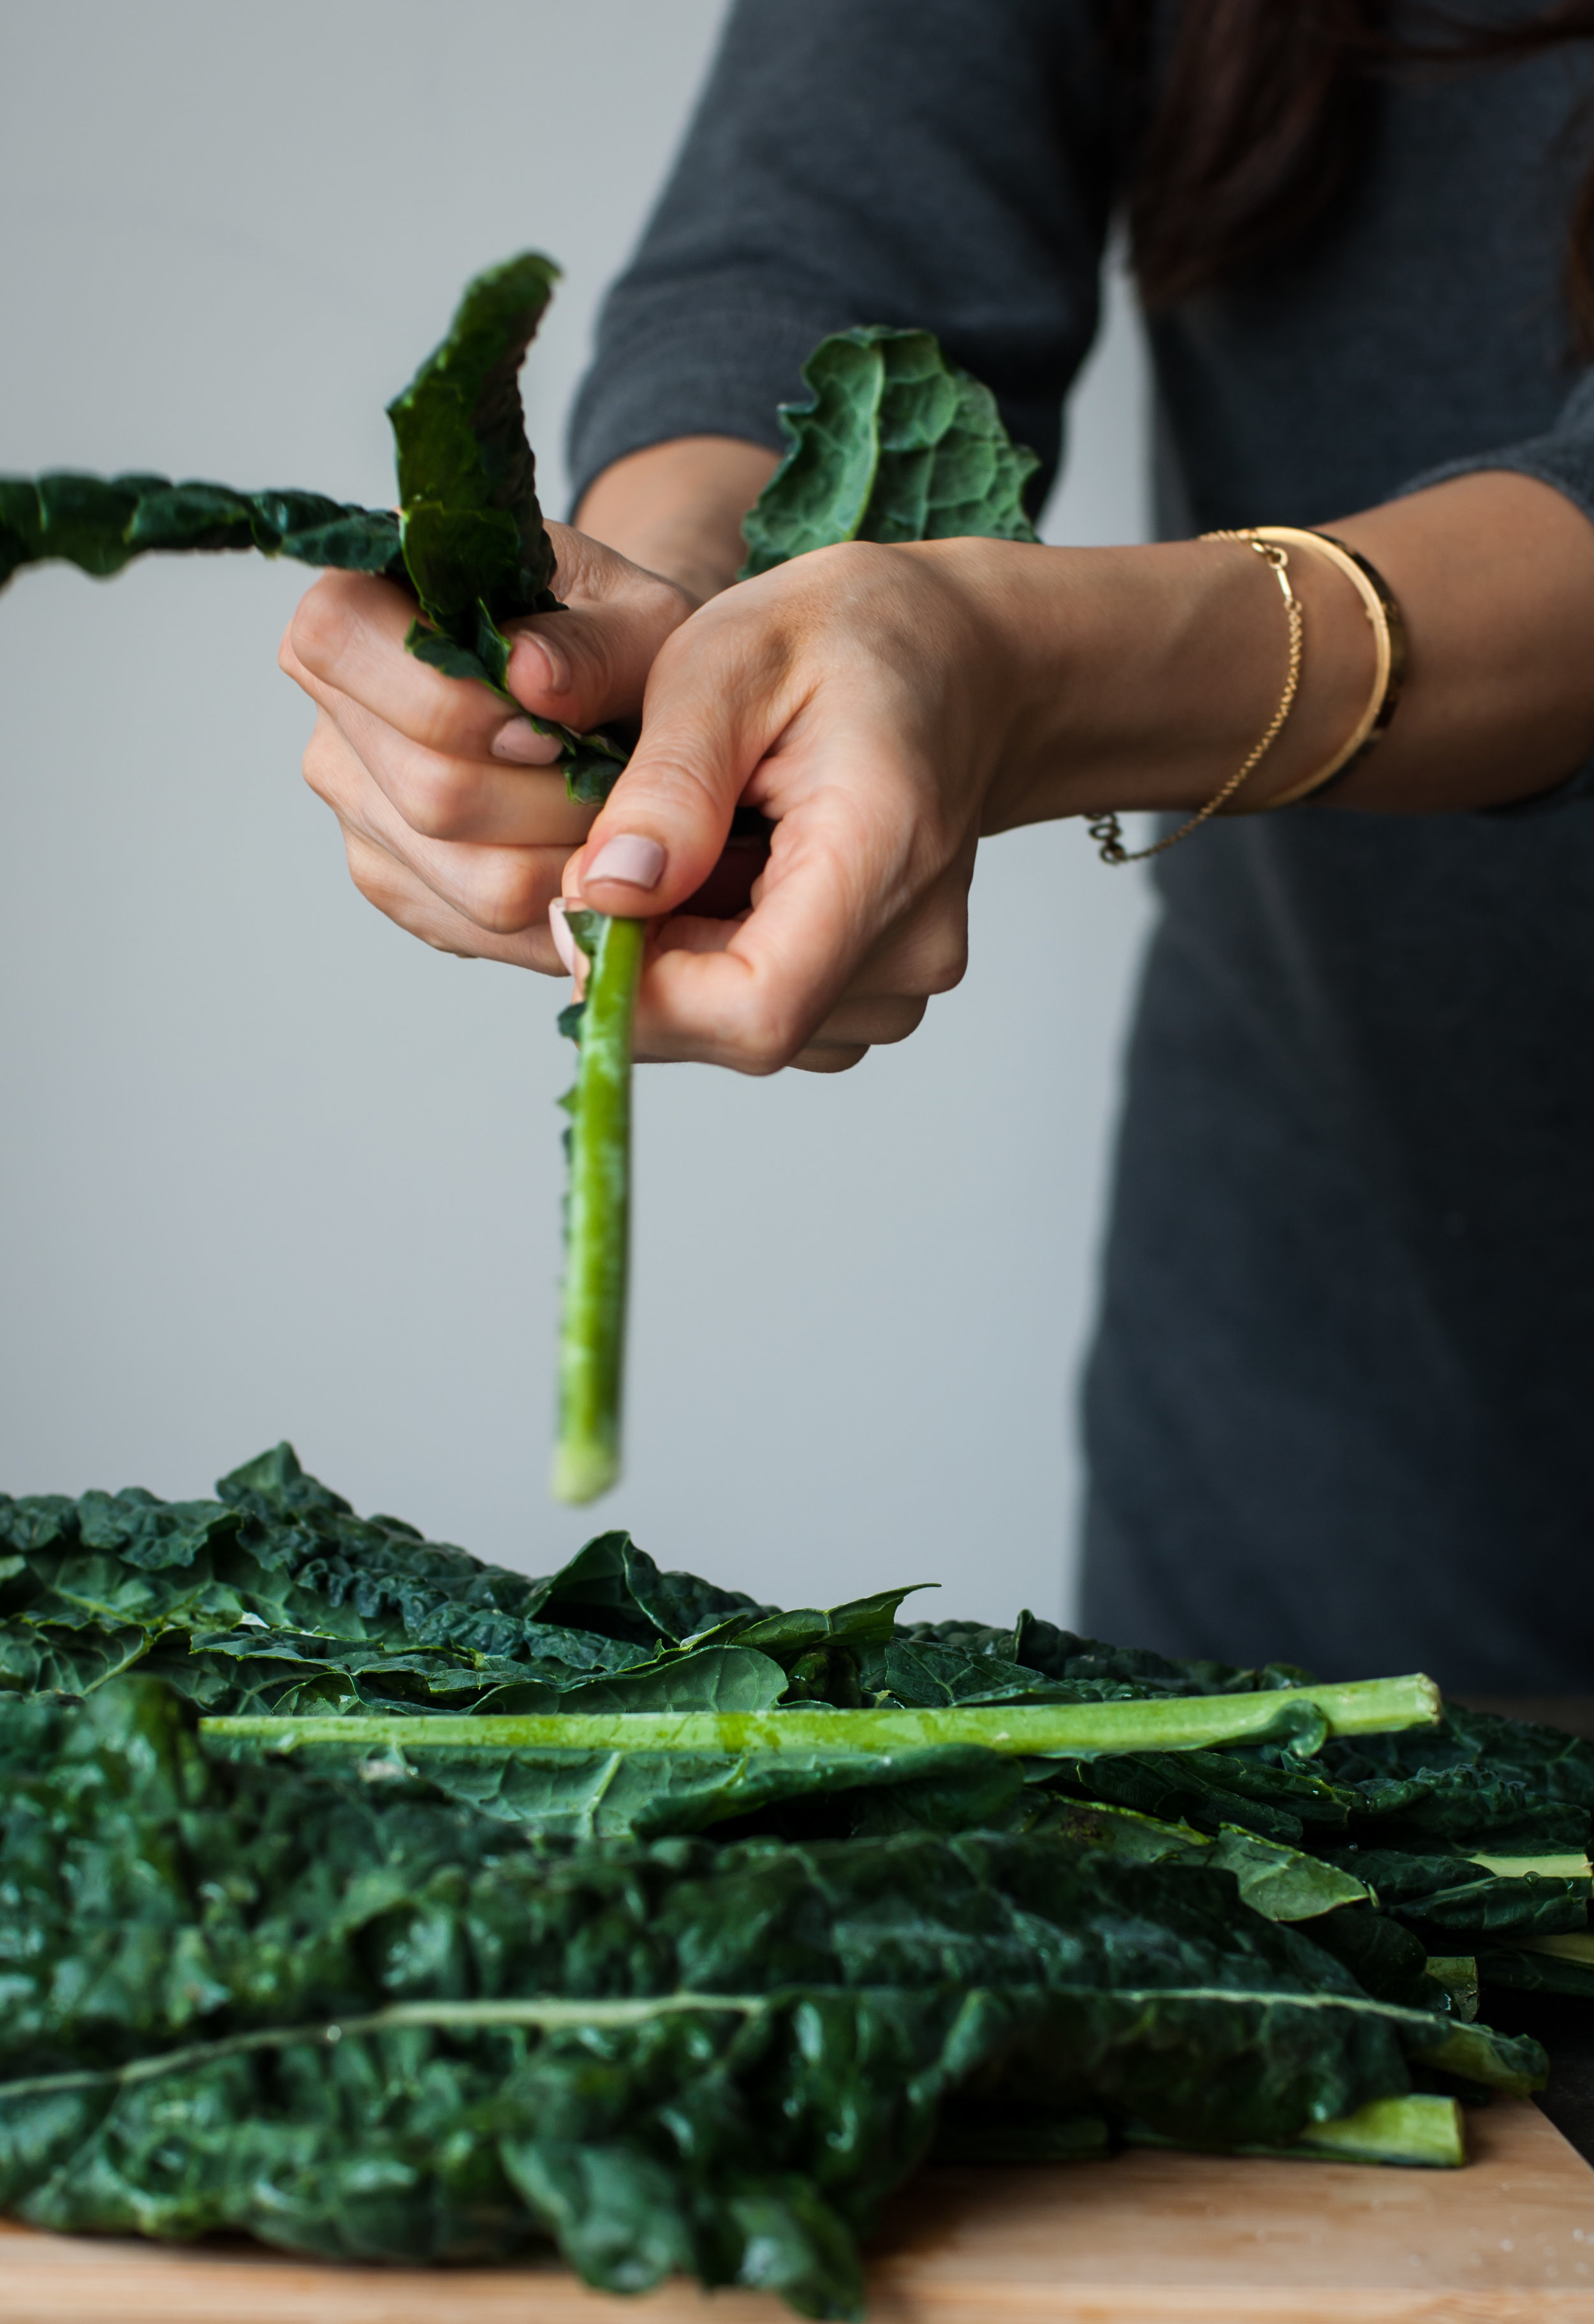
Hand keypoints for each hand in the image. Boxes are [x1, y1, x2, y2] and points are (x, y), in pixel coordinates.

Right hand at [278, 523, 696, 973]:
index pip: (338, 644)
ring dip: (573, 862)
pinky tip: (593, 861)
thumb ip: (593, 644)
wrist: (617, 700)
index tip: (549, 721)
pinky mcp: (398, 887)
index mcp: (356, 609)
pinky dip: (565, 908)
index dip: (452, 696)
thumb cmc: (615, 643)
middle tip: (620, 780)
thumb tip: (531, 678)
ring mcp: (358, 812)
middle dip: (552, 799)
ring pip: (474, 882)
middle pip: (430, 792)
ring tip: (618, 820)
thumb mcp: (635, 614)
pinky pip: (491, 931)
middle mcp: (335, 717)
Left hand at [565, 538, 1042, 1073]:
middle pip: (734, 1028)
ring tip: (691, 845)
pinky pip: (768, 1013)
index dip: (640, 990)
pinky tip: (726, 874)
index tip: (580, 903)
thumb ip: (668, 781)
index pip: (755, 1010)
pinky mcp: (883, 992)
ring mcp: (904, 981)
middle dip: (642, 958)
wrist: (961, 657)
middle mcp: (910, 948)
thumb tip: (605, 894)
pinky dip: (715, 959)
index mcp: (882, 858)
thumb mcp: (733, 659)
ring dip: (677, 957)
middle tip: (619, 847)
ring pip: (740, 1030)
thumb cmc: (853, 638)